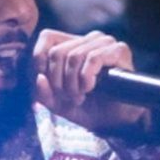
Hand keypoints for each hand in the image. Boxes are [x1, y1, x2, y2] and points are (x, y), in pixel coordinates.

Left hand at [32, 30, 149, 133]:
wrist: (115, 122)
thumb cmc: (88, 109)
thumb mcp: (57, 103)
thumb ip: (44, 93)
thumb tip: (39, 78)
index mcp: (73, 44)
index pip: (47, 37)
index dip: (41, 62)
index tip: (51, 86)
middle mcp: (89, 39)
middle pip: (57, 52)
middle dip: (58, 82)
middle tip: (70, 97)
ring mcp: (105, 42)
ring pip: (74, 56)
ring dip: (73, 84)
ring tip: (80, 96)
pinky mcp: (119, 50)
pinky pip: (93, 58)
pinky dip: (87, 78)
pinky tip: (90, 89)